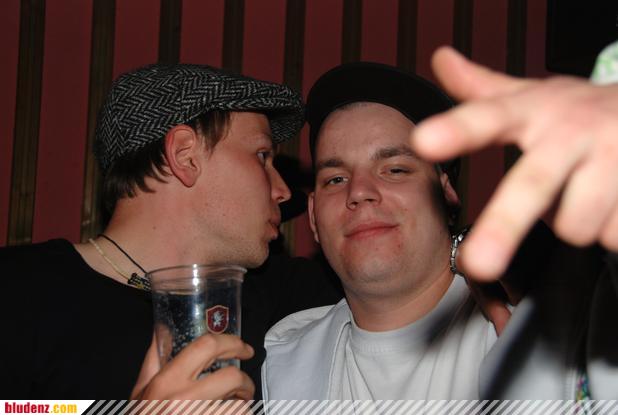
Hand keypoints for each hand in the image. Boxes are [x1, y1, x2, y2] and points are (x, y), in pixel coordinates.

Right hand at [131, 333, 254, 399]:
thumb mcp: (141, 392)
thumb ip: (153, 359)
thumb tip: (162, 329)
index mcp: (166, 381)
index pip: (205, 346)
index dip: (231, 342)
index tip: (243, 348)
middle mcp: (182, 400)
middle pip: (231, 376)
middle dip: (245, 380)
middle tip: (244, 386)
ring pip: (240, 407)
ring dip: (243, 408)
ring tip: (235, 409)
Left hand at [412, 46, 617, 279]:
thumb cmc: (578, 111)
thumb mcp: (532, 97)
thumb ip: (483, 89)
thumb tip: (440, 59)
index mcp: (535, 110)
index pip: (490, 117)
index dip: (457, 130)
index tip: (425, 140)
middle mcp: (573, 132)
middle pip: (532, 185)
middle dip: (503, 226)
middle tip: (478, 263)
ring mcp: (616, 159)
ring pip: (574, 225)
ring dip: (574, 220)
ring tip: (585, 189)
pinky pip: (612, 234)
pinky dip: (608, 228)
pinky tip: (613, 200)